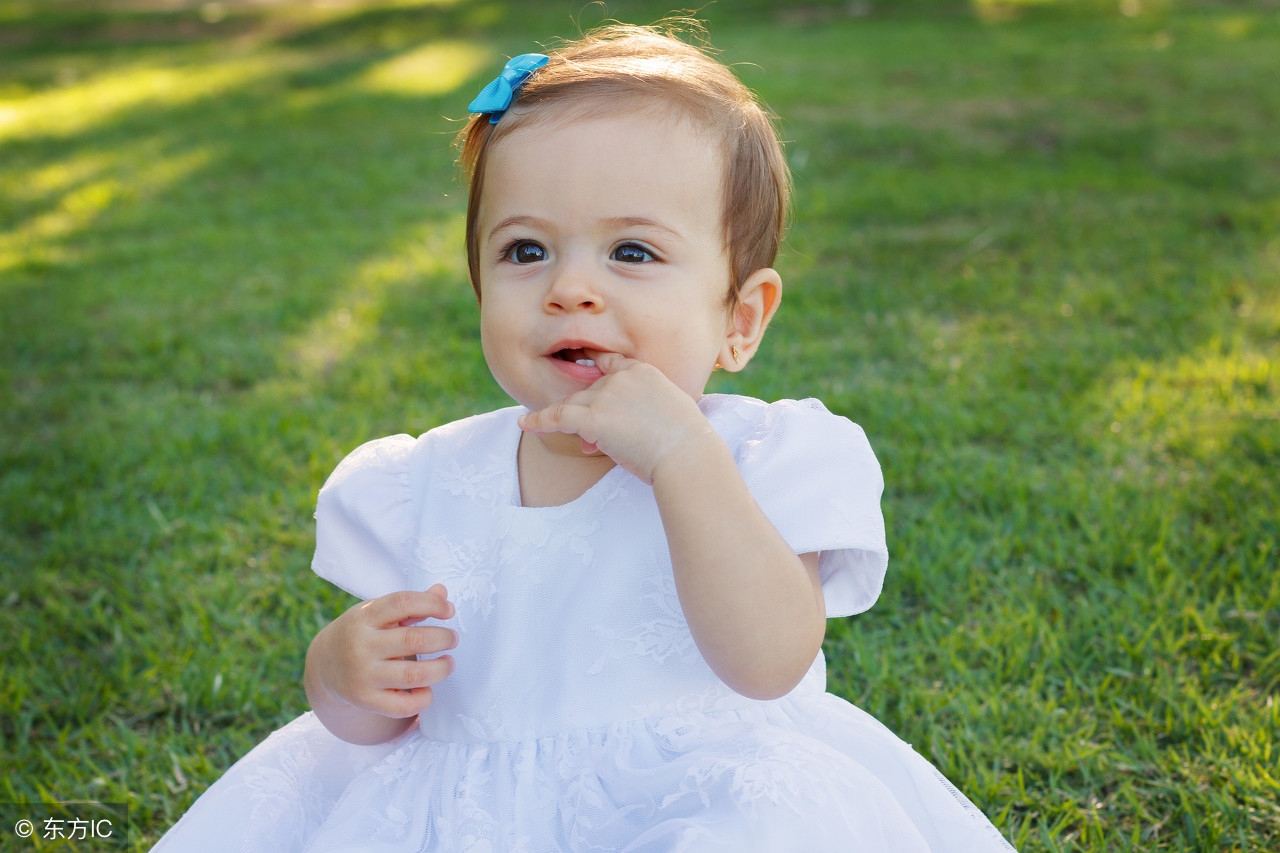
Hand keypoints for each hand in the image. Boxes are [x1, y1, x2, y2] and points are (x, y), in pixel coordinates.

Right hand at [307, 584, 456, 721]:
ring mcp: (362, 674)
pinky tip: (427, 689)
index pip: (402, 602)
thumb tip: (442, 592)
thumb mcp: (377, 613)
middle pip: (414, 639)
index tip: (449, 611)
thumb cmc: (362, 634)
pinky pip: (403, 705)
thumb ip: (410, 605)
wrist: (325, 667)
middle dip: (443, 638)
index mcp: (364, 616)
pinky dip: (423, 698)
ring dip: (441, 669)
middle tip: (452, 639)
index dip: (432, 604)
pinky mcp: (365, 700)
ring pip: (414, 675)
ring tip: (448, 662)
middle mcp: (361, 645)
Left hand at [517, 353, 716, 483]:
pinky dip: (539, 421)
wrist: (687, 455)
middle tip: (596, 442)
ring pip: (573, 404)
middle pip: (589, 392)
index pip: (610, 363)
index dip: (595, 368)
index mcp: (643, 371)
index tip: (584, 366)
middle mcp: (621, 378)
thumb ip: (637, 417)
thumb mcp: (667, 417)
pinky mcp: (593, 417)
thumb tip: (602, 436)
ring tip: (549, 428)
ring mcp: (606, 396)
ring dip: (565, 421)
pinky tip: (525, 423)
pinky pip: (557, 417)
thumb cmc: (686, 444)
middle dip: (589, 417)